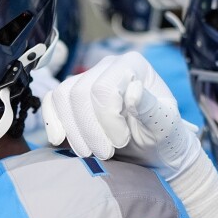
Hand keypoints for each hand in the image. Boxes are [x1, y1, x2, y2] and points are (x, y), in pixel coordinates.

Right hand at [41, 52, 201, 178]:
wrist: (153, 148)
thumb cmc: (163, 134)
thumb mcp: (166, 124)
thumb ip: (151, 107)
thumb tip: (133, 89)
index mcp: (133, 64)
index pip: (103, 88)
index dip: (106, 119)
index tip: (121, 142)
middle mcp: (108, 65)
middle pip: (80, 93)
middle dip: (89, 129)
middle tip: (105, 153)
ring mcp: (88, 77)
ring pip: (62, 97)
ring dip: (73, 131)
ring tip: (90, 152)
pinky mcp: (73, 95)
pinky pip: (52, 100)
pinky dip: (53, 122)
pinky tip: (60, 140)